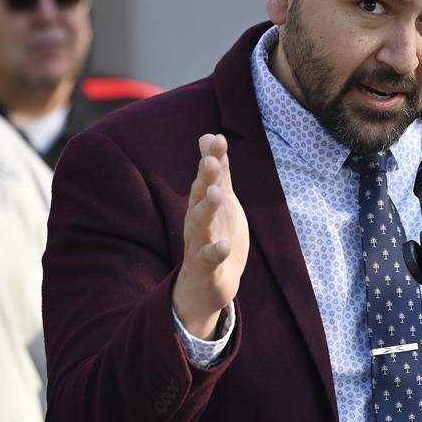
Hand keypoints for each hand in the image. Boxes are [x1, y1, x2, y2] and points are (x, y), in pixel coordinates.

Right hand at [172, 134, 249, 339]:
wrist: (206, 285)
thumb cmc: (214, 235)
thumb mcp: (220, 200)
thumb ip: (218, 171)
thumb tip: (210, 135)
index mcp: (202, 204)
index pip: (206, 178)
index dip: (211, 158)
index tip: (218, 138)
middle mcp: (197, 221)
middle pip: (199, 197)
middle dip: (205, 178)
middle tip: (212, 160)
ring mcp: (199, 244)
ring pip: (200, 224)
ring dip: (207, 208)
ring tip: (218, 193)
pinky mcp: (206, 269)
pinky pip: (208, 260)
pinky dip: (215, 252)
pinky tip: (224, 246)